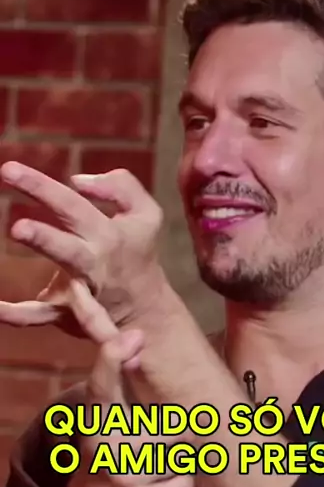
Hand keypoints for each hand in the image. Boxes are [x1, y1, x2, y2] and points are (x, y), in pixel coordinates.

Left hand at [0, 163, 163, 338]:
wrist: (147, 312)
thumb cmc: (137, 254)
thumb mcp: (146, 214)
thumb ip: (121, 186)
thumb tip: (77, 180)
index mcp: (108, 235)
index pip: (72, 206)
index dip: (41, 187)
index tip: (8, 170)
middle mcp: (94, 263)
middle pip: (67, 248)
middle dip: (43, 237)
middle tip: (18, 228)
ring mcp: (81, 292)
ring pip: (60, 283)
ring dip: (40, 268)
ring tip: (17, 240)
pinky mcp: (67, 314)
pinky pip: (39, 316)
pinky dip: (16, 315)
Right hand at [46, 327, 194, 486]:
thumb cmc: (102, 476)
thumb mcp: (103, 439)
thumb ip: (122, 406)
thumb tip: (140, 356)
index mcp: (95, 428)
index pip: (102, 388)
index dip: (114, 358)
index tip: (133, 335)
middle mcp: (106, 446)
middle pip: (165, 425)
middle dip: (170, 441)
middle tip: (148, 458)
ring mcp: (123, 474)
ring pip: (177, 454)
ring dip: (172, 467)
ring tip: (149, 480)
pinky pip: (183, 483)